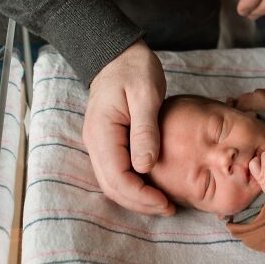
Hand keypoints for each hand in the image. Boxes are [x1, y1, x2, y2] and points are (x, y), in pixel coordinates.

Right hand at [82, 40, 173, 215]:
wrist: (120, 55)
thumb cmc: (134, 69)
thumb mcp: (145, 94)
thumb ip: (145, 130)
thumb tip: (145, 167)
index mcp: (102, 132)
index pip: (116, 177)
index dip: (140, 195)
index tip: (165, 203)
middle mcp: (95, 142)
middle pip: (112, 186)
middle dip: (139, 203)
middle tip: (168, 209)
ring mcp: (100, 143)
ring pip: (113, 182)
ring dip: (136, 197)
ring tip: (164, 203)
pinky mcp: (110, 142)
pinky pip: (118, 171)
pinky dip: (135, 184)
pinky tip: (155, 186)